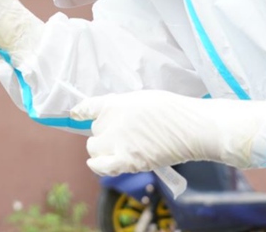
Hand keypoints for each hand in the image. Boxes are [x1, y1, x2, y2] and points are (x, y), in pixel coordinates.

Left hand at [71, 90, 265, 175]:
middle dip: (104, 133)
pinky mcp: (126, 160)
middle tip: (121, 135)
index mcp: (114, 103)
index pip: (88, 107)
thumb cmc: (173, 110)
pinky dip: (98, 166)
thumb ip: (124, 107)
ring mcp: (117, 142)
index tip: (76, 113)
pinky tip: (97, 163)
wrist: (189, 126)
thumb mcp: (142, 98)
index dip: (81, 111)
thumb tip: (114, 118)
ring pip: (94, 148)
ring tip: (117, 149)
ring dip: (102, 149)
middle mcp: (110, 121)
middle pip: (95, 130)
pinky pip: (101, 166)